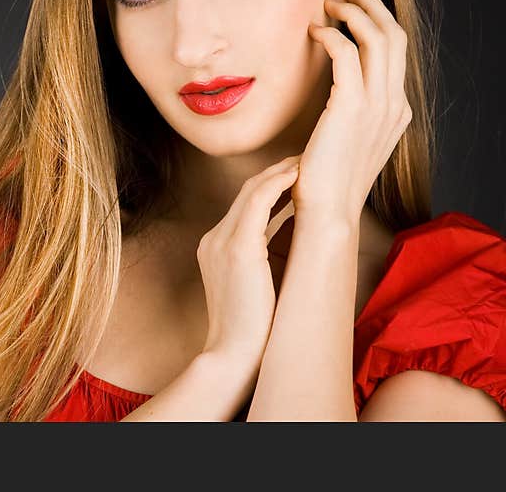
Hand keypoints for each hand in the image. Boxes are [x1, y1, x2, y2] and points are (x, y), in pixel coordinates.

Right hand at [197, 155, 299, 370]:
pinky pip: (258, 202)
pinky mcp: (238, 248)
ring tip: (303, 162)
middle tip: (301, 160)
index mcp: (214, 248)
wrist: (234, 355)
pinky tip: (296, 175)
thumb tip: (292, 240)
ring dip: (278, 172)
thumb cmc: (252, 329)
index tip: (291, 176)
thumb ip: (264, 259)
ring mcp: (221, 242)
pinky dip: (278, 184)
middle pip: (244, 192)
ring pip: (251, 191)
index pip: (241, 206)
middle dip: (274, 172)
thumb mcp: (255, 285)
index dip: (267, 186)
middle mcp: (212, 239)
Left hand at [297, 0, 411, 219]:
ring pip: (377, 37)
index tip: (356, 5)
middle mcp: (394, 104)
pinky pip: (347, 53)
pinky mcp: (352, 106)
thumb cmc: (327, 180)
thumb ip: (350, 116)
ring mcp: (378, 105)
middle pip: (394, 36)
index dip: (379, 21)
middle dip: (371, 5)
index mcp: (396, 111)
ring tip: (329, 3)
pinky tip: (314, 33)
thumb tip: (334, 94)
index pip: (396, 52)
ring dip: (353, 12)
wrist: (328, 211)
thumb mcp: (347, 142)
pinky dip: (332, 35)